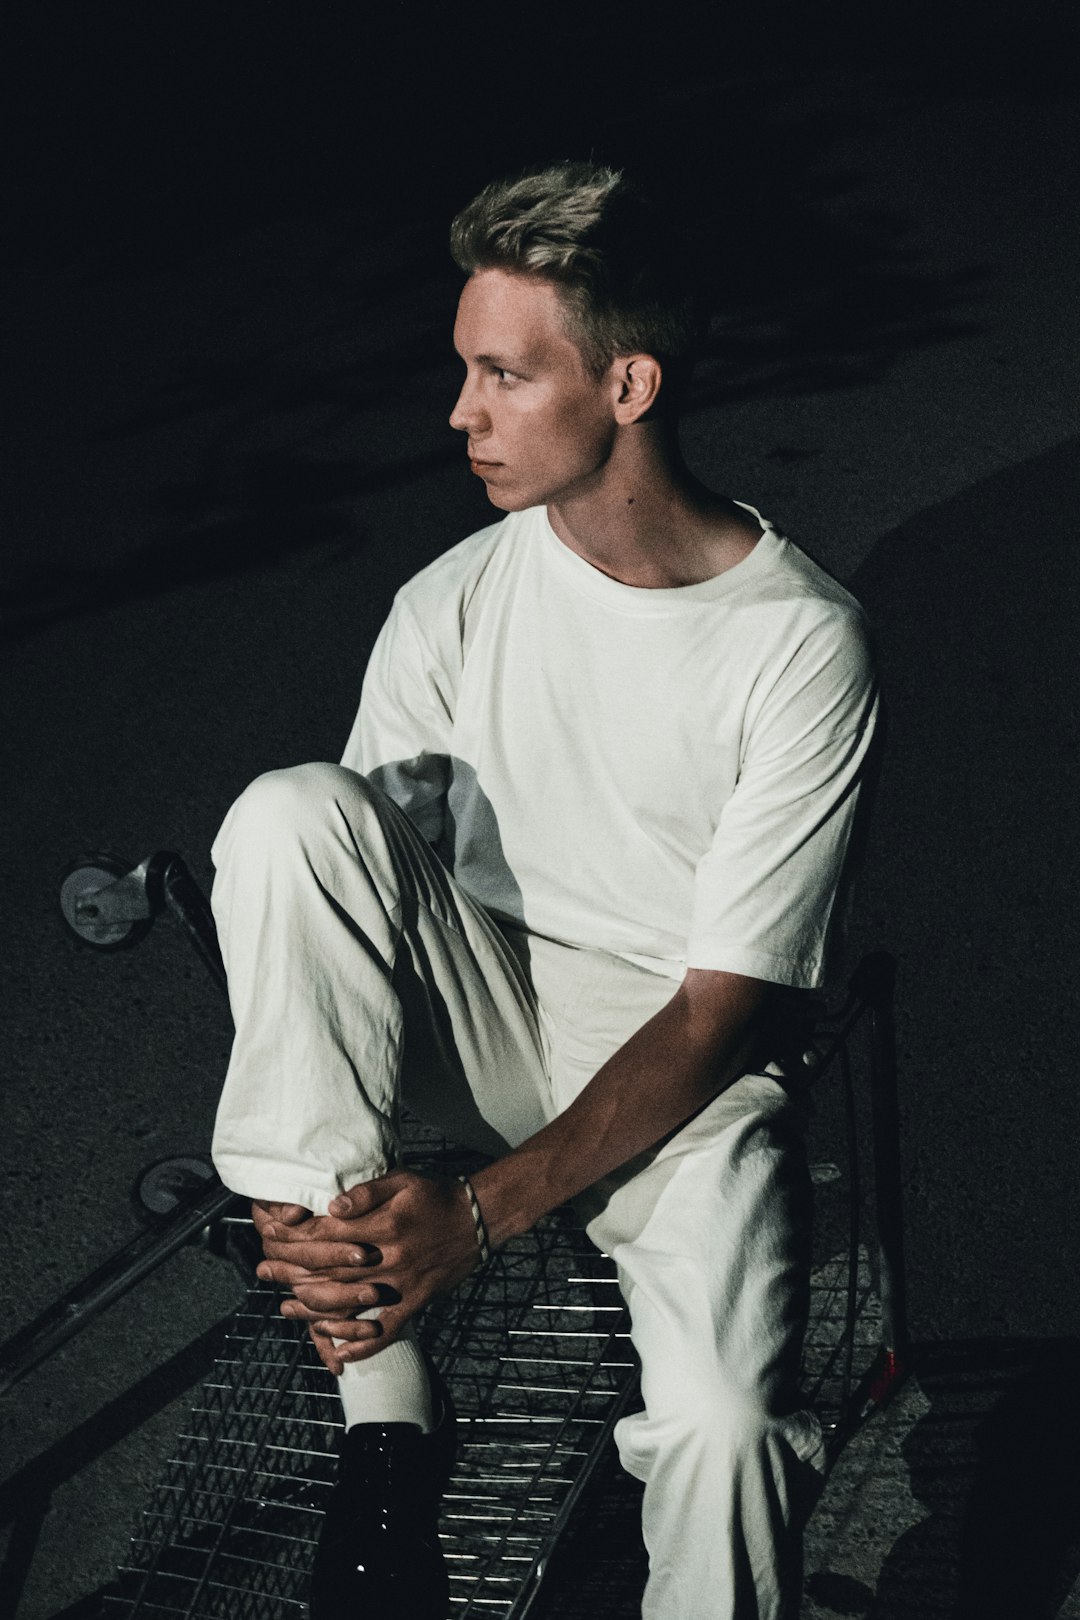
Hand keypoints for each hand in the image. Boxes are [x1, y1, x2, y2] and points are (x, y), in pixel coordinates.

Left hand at [253, 1172, 480, 1372]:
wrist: (476, 1221)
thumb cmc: (435, 1196)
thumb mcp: (402, 1181)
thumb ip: (366, 1193)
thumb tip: (332, 1205)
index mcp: (382, 1227)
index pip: (327, 1235)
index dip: (295, 1237)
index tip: (270, 1236)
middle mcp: (387, 1259)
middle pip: (330, 1272)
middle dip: (291, 1273)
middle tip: (263, 1272)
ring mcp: (400, 1286)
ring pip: (349, 1304)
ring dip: (313, 1309)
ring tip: (286, 1308)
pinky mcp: (413, 1303)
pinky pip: (384, 1330)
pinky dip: (360, 1343)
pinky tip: (337, 1350)